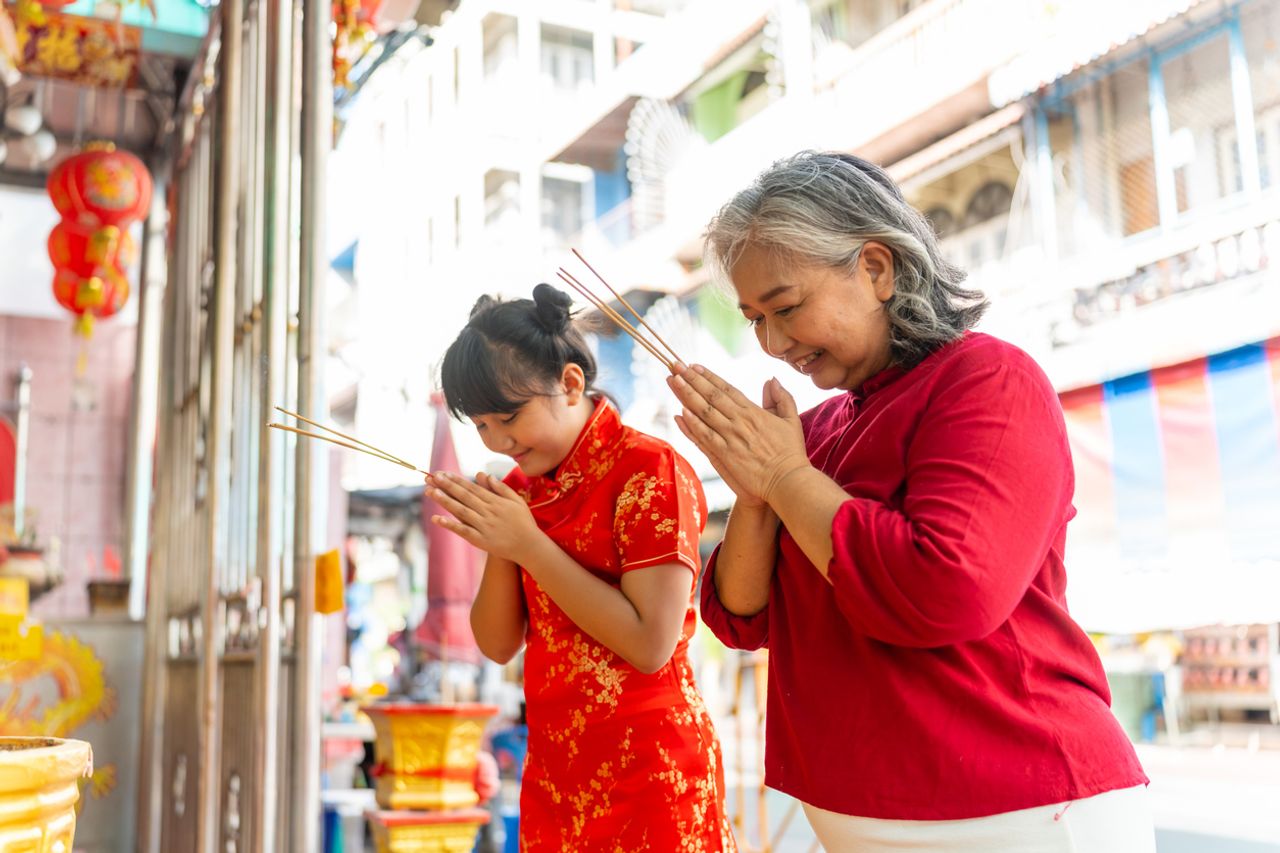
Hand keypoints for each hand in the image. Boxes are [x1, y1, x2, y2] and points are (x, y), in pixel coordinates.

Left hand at [426, 471, 544, 563]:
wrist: (530, 546)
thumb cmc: (524, 522)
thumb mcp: (516, 501)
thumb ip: (500, 488)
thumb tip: (484, 474)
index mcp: (495, 501)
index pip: (472, 488)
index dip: (457, 480)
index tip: (443, 473)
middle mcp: (488, 512)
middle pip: (464, 496)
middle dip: (447, 485)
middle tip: (432, 476)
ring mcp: (484, 526)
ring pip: (461, 511)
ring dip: (445, 500)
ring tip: (430, 491)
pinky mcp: (481, 540)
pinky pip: (463, 531)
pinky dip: (450, 525)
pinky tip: (437, 519)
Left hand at [666, 365, 809, 508]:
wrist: (788, 480)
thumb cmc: (791, 452)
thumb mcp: (791, 420)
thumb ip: (781, 398)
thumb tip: (771, 380)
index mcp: (753, 412)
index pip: (726, 389)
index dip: (709, 377)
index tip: (694, 366)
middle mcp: (739, 421)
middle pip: (711, 396)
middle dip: (692, 379)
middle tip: (676, 366)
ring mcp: (731, 437)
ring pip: (705, 412)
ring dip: (687, 395)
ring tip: (673, 381)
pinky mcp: (725, 454)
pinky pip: (705, 436)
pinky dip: (693, 424)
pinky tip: (681, 412)